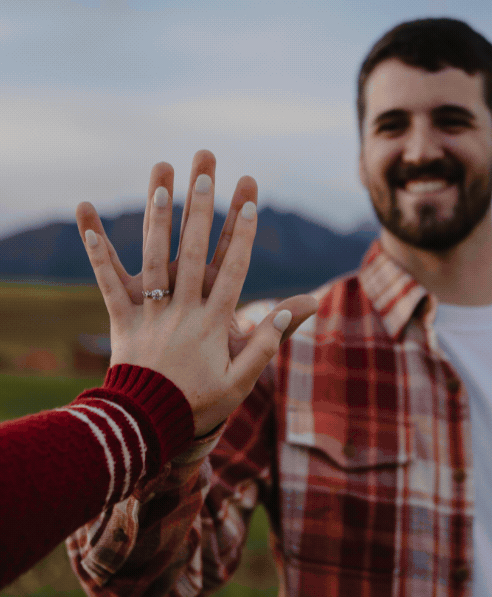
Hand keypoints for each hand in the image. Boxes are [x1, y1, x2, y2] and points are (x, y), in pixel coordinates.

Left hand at [76, 152, 317, 435]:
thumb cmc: (200, 402)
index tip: (249, 200)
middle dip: (200, 208)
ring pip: (153, 257)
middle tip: (205, 170)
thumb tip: (299, 305)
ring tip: (160, 178)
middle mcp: (181, 309)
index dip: (242, 233)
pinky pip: (108, 283)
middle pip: (193, 250)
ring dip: (157, 215)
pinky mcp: (122, 318)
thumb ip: (269, 340)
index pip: (233, 269)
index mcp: (213, 322)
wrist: (147, 427)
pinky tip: (88, 220)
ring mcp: (150, 311)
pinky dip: (98, 252)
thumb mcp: (243, 378)